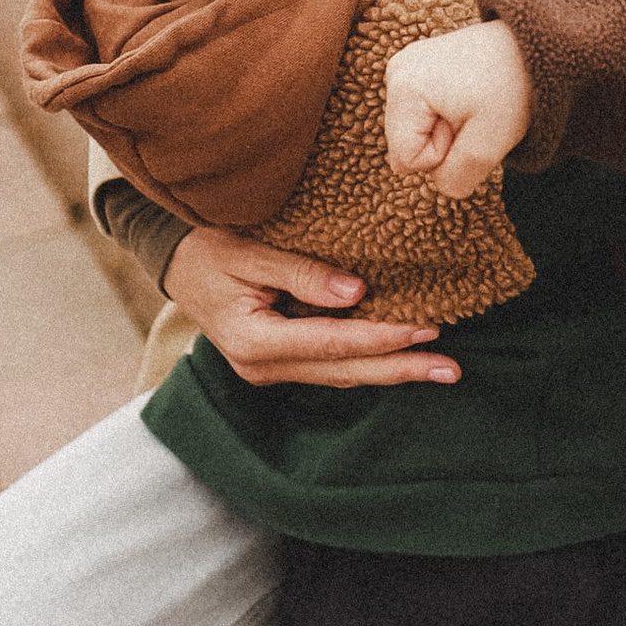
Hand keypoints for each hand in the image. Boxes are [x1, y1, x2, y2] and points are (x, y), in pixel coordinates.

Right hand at [163, 227, 456, 390]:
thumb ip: (300, 272)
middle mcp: (261, 366)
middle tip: (450, 368)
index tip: (425, 328)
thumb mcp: (247, 250)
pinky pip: (331, 367)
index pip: (329, 342)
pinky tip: (404, 358)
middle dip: (400, 369)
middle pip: (343, 371)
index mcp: (252, 340)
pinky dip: (369, 362)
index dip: (380, 337)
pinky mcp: (280, 364)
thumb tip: (355, 293)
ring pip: (341, 375)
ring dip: (392, 370)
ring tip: (440, 368)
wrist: (176, 264)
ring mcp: (269, 370)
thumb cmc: (208, 249)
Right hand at [386, 20, 532, 200]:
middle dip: (444, 142)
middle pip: (406, 145)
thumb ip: (457, 178)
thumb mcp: (488, 145)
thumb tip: (445, 186)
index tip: (471, 125)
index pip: (407, 159)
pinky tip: (471, 94)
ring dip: (449, 128)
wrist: (537, 47)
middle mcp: (396, 71)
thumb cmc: (515, 90)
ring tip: (476, 102)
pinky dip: (449, 112)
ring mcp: (407, 65)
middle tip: (476, 113)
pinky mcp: (421, 65)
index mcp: (404, 87)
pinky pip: (425, 111)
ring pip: (416, 130)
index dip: (443, 155)